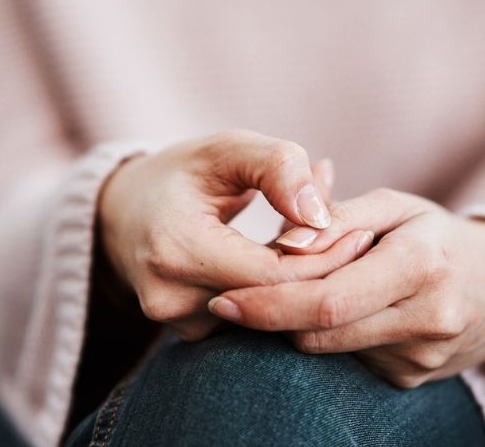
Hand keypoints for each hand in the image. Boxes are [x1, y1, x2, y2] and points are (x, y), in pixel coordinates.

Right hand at [99, 130, 366, 340]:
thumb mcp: (228, 149)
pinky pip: (250, 321)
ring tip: (320, 243)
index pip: (275, 275)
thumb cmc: (181, 173)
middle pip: (275, 302)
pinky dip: (275, 294)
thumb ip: (278, 168)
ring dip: (299, 284)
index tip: (362, 233)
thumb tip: (321, 217)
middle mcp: (171, 298)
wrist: (123, 213)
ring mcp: (176, 323)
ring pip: (266, 317)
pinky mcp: (187, 334)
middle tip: (356, 239)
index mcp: (177, 248)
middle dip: (320, 273)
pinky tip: (287, 263)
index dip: (325, 257)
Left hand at [208, 188, 484, 386]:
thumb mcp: (393, 206)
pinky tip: (338, 310)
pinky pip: (346, 359)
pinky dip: (328, 335)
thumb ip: (335, 218)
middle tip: (231, 301)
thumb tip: (284, 244)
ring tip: (301, 290)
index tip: (223, 300)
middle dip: (269, 317)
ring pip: (327, 349)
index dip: (267, 305)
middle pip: (319, 333)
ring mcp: (420, 358)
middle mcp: (426, 319)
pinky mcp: (410, 378)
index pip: (326, 301)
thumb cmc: (435, 234)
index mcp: (422, 265)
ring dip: (298, 323)